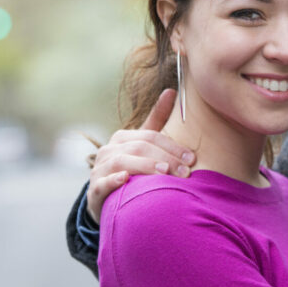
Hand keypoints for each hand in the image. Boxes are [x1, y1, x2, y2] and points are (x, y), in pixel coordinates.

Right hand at [85, 89, 194, 224]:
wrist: (103, 195)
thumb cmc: (129, 167)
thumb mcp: (142, 144)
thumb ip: (156, 120)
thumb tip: (171, 90)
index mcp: (122, 138)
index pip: (150, 137)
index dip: (172, 146)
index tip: (192, 158)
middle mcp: (109, 150)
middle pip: (139, 148)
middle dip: (165, 158)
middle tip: (185, 171)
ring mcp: (100, 169)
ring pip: (122, 162)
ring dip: (145, 166)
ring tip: (164, 172)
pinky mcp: (95, 190)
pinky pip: (102, 183)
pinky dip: (113, 180)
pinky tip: (125, 179)